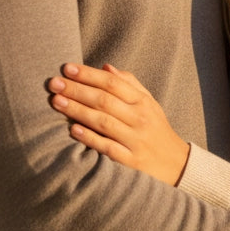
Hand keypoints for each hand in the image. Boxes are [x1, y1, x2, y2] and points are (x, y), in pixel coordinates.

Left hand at [47, 63, 189, 186]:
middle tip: (54, 83)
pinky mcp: (130, 160)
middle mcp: (139, 118)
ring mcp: (135, 139)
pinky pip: (107, 147)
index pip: (113, 83)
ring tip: (57, 101)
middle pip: (104, 100)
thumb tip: (105, 67)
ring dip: (78, 110)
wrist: (175, 163)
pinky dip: (90, 138)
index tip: (67, 68)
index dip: (89, 74)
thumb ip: (128, 84)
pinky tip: (73, 130)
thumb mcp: (148, 102)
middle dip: (77, 90)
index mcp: (142, 101)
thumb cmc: (155, 128)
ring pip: (103, 121)